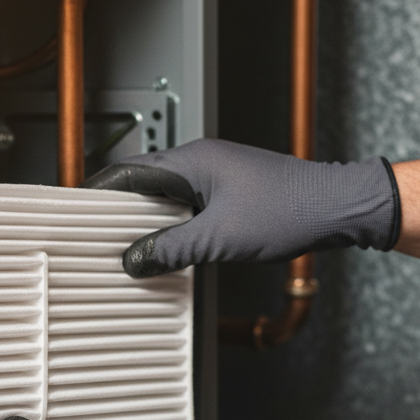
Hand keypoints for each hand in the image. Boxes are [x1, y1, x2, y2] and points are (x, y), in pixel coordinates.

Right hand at [82, 138, 399, 276]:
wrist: (338, 208)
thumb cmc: (290, 210)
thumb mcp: (218, 239)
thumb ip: (171, 249)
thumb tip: (137, 259)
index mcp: (192, 160)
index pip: (129, 171)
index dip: (101, 193)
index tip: (82, 212)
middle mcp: (202, 161)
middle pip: (144, 183)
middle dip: (122, 212)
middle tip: (105, 238)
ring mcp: (217, 175)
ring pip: (167, 197)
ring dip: (151, 221)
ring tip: (137, 248)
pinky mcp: (231, 191)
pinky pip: (189, 206)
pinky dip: (175, 225)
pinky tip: (175, 248)